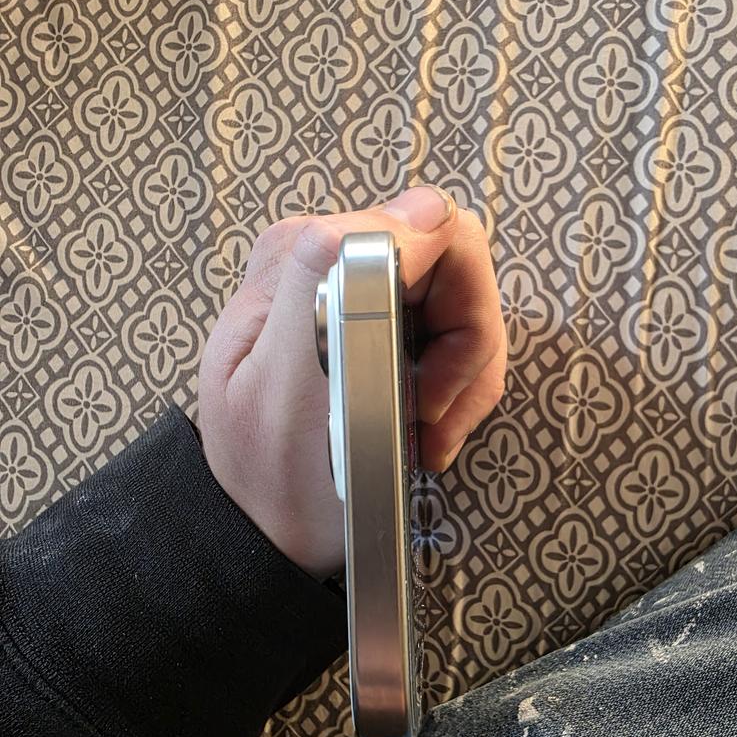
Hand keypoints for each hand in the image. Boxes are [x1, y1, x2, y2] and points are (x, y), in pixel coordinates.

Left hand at [198, 184, 507, 581]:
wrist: (269, 525)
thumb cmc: (275, 475)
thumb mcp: (283, 381)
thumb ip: (327, 277)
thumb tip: (423, 211)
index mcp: (308, 252)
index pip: (442, 236)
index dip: (460, 313)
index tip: (425, 393)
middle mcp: (334, 254)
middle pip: (460, 272)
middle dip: (463, 358)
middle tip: (428, 420)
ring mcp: (361, 286)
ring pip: (466, 311)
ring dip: (462, 386)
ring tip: (424, 437)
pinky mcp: (379, 319)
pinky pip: (454, 338)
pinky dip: (454, 394)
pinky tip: (422, 433)